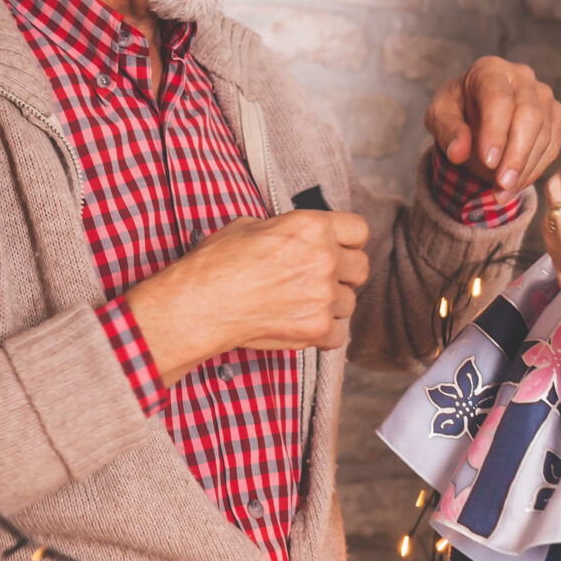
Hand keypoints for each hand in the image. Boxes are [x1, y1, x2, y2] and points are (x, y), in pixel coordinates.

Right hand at [127, 209, 370, 383]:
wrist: (200, 304)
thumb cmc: (216, 263)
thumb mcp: (249, 226)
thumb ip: (285, 230)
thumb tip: (293, 235)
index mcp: (311, 226)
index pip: (359, 230)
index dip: (348, 240)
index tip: (337, 249)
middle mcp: (324, 258)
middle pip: (360, 268)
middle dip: (343, 274)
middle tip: (318, 280)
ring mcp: (323, 295)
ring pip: (350, 303)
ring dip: (331, 306)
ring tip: (300, 304)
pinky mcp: (317, 328)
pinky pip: (339, 334)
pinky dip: (323, 334)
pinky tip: (300, 326)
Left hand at [425, 56, 560, 195]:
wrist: (476, 109)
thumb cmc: (456, 109)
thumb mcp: (440, 116)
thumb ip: (448, 131)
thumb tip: (458, 153)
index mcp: (490, 70)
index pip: (498, 100)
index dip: (495, 132)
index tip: (488, 162)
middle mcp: (522, 77)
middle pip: (529, 116)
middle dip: (516, 155)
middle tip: (501, 184)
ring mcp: (543, 96)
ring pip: (544, 134)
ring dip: (524, 168)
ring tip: (502, 193)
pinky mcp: (555, 115)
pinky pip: (552, 145)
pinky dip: (535, 169)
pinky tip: (515, 184)